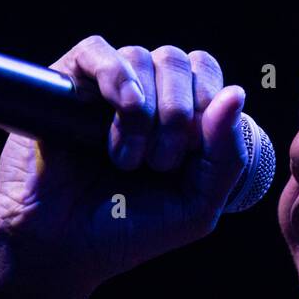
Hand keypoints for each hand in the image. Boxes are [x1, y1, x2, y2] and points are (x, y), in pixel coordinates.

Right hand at [0, 36, 248, 298]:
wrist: (62, 247)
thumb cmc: (128, 230)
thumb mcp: (197, 207)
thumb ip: (227, 156)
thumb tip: (236, 93)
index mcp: (180, 119)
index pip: (208, 74)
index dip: (209, 105)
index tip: (190, 155)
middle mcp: (145, 96)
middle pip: (180, 61)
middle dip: (178, 114)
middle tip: (158, 164)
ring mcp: (105, 88)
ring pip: (143, 57)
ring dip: (144, 114)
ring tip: (125, 160)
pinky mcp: (66, 83)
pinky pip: (98, 50)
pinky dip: (117, 77)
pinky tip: (120, 111)